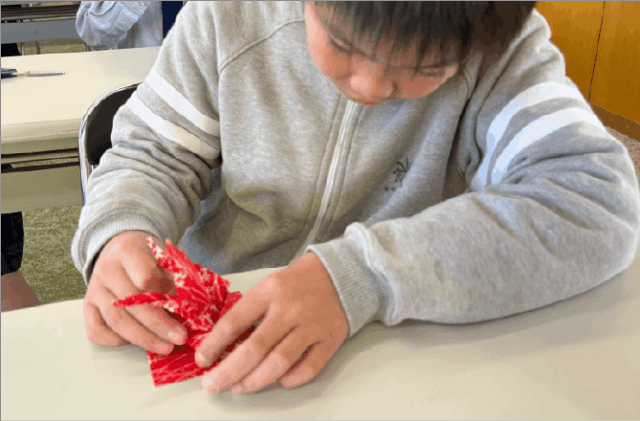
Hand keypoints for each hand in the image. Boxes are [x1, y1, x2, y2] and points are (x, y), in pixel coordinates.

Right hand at [83, 231, 187, 353]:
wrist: (120, 247)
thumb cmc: (147, 255)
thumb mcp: (163, 255)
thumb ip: (173, 276)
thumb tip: (190, 306)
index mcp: (128, 251)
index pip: (145, 276)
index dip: (163, 293)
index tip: (182, 307)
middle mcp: (106, 269)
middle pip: (131, 303)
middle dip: (158, 324)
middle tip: (179, 338)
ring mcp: (95, 288)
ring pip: (116, 319)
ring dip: (143, 338)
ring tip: (165, 347)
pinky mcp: (87, 305)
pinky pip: (95, 330)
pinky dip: (114, 341)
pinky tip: (135, 343)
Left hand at [195, 252, 348, 393]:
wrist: (340, 273)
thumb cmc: (298, 281)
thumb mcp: (269, 284)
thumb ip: (250, 310)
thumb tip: (223, 342)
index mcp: (269, 291)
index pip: (234, 322)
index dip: (214, 344)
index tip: (202, 360)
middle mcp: (289, 309)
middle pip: (255, 348)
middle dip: (228, 371)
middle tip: (213, 384)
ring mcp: (311, 326)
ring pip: (279, 362)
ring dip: (255, 380)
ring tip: (240, 387)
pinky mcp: (330, 339)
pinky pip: (309, 368)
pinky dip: (291, 379)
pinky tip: (279, 381)